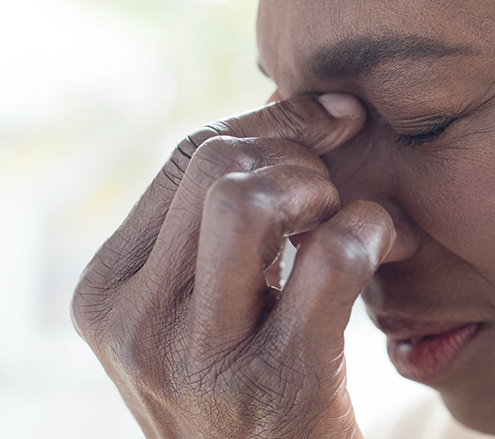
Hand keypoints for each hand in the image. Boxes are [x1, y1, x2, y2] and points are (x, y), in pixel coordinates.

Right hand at [72, 93, 395, 438]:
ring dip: (315, 187)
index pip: (183, 159)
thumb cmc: (248, 393)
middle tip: (334, 184)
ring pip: (244, 199)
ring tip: (343, 215)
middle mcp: (134, 323)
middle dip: (291, 152)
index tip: (328, 120)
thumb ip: (218, 225)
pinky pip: (329, 257)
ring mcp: (197, 358)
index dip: (266, 125)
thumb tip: (289, 100)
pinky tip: (386, 241)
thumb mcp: (202, 311)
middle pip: (210, 165)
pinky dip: (368, 228)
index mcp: (107, 293)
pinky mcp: (275, 382)